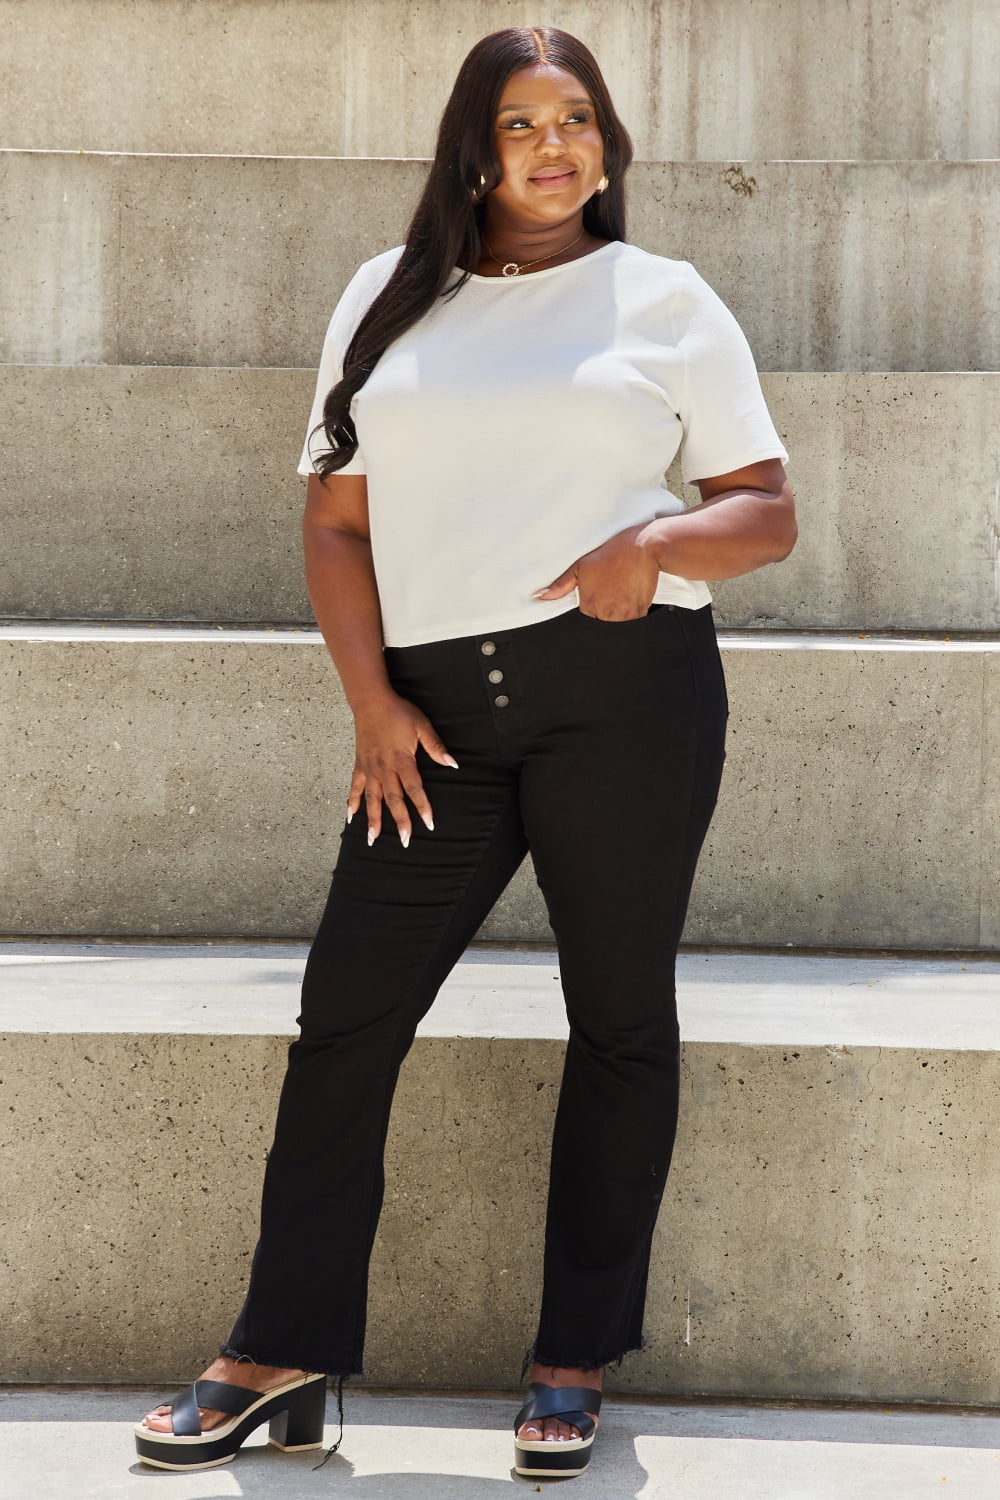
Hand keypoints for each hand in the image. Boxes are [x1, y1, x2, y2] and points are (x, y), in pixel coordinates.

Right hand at [348, 689, 458, 846]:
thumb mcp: (422, 725)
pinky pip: (354, 787)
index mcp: (401, 760)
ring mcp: (369, 768)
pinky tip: (350, 817)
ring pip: (372, 799)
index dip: (422, 807)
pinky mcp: (360, 764)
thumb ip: (436, 746)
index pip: (414, 789)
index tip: (429, 824)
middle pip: (393, 800)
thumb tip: (452, 763)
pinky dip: (352, 802)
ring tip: (373, 839)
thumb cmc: (398, 712)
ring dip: (373, 820)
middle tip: (406, 841)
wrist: (371, 701)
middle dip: (400, 821)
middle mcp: (384, 768)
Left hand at [531, 523, 659, 620]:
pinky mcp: (640, 611)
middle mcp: (607, 614)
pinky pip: (632, 622)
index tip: (595, 601)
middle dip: (602, 616)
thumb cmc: (614, 553)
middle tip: (609, 595)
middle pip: (600, 626)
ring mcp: (625, 615)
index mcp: (590, 605)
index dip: (589, 611)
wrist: (642, 547)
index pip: (584, 622)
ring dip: (616, 616)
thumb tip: (541, 596)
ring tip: (619, 595)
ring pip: (616, 627)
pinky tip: (628, 596)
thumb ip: (561, 586)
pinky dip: (630, 614)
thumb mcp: (581, 566)